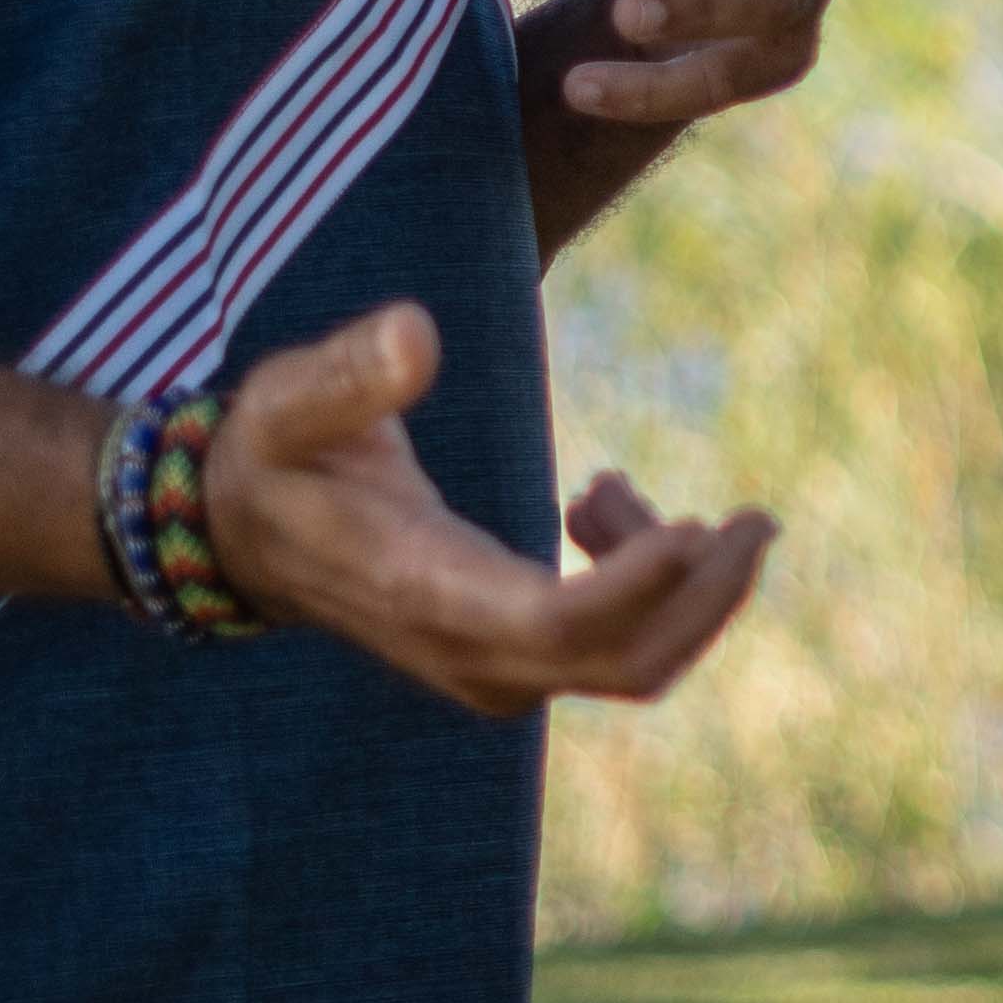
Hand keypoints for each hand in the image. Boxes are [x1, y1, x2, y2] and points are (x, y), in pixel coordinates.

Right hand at [205, 300, 773, 712]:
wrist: (245, 539)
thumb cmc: (271, 457)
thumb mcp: (281, 402)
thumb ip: (343, 374)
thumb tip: (414, 332)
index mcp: (422, 592)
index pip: (551, 624)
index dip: (633, 587)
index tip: (693, 528)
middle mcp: (471, 654)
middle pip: (624, 659)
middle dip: (706, 594)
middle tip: (757, 518)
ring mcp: (497, 670)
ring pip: (633, 661)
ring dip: (683, 585)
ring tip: (616, 486)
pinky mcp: (517, 660)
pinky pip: (615, 644)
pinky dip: (645, 580)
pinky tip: (598, 505)